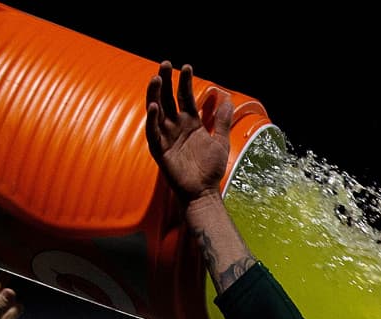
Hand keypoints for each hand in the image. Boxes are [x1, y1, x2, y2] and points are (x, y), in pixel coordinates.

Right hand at [144, 61, 232, 203]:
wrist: (204, 191)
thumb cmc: (210, 169)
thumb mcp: (220, 141)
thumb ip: (221, 120)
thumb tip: (228, 98)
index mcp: (190, 123)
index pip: (185, 97)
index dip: (184, 82)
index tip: (186, 66)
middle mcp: (176, 126)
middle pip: (168, 99)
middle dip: (166, 81)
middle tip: (165, 64)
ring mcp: (166, 137)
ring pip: (157, 111)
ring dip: (155, 95)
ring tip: (156, 79)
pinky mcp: (160, 150)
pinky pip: (153, 132)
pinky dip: (152, 120)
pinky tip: (154, 107)